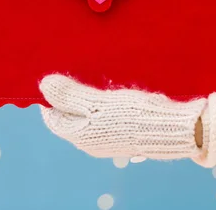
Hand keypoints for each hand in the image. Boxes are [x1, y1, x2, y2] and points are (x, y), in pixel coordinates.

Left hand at [40, 74, 206, 161]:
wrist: (171, 129)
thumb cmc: (132, 115)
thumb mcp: (98, 102)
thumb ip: (70, 95)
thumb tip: (44, 84)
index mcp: (79, 136)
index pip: (53, 116)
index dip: (52, 96)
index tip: (56, 76)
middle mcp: (90, 142)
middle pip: (71, 116)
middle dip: (70, 96)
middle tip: (74, 73)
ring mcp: (107, 140)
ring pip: (89, 116)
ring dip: (88, 98)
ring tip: (93, 77)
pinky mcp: (123, 134)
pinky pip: (105, 117)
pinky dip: (103, 104)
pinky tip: (112, 90)